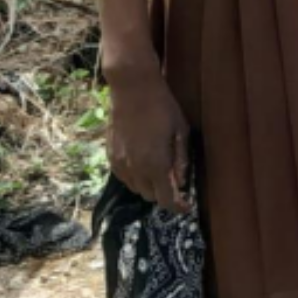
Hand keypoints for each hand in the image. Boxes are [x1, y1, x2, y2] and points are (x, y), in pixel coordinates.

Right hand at [106, 71, 191, 212]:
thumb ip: (181, 160)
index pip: (166, 199)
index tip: (186, 206)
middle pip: (150, 196)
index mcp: (155, 164)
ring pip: (136, 189)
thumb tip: (181, 183)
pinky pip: (124, 178)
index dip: (177, 207)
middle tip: (175, 183)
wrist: (132, 90)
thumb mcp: (181, 131)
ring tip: (160, 172)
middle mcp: (135, 169)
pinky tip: (144, 165)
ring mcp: (120, 164)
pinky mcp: (110, 156)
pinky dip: (136, 178)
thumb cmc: (163, 107)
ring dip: (149, 186)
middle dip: (164, 194)